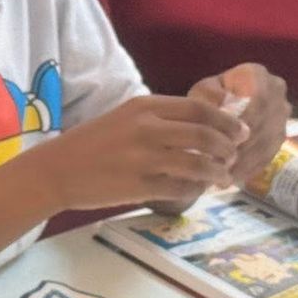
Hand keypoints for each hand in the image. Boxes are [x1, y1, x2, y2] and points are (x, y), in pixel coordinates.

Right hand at [32, 95, 245, 211]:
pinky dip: (197, 190)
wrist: (57, 170)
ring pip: (198, 165)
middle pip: (205, 136)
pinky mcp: (139, 186)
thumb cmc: (92, 143)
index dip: (226, 121)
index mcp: (145, 107)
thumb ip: (161, 117)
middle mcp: (147, 129)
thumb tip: (203, 123)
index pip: (199, 109)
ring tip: (223, 177)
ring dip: (217, 172)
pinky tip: (200, 190)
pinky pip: (181, 188)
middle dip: (228, 147)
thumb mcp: (126, 117)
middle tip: (234, 156)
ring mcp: (144, 159)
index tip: (240, 131)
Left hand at [189, 64, 289, 182]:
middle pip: (263, 125)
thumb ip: (209, 97)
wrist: (228, 104)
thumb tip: (219, 108)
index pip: (259, 99)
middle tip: (218, 165)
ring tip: (221, 177)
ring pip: (266, 144)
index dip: (243, 121)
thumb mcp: (204, 91)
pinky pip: (268, 156)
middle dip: (240, 147)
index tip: (222, 140)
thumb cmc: (211, 97)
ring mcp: (282, 118)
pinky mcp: (281, 139)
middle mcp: (277, 94)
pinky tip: (231, 178)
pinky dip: (249, 169)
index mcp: (258, 76)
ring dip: (244, 163)